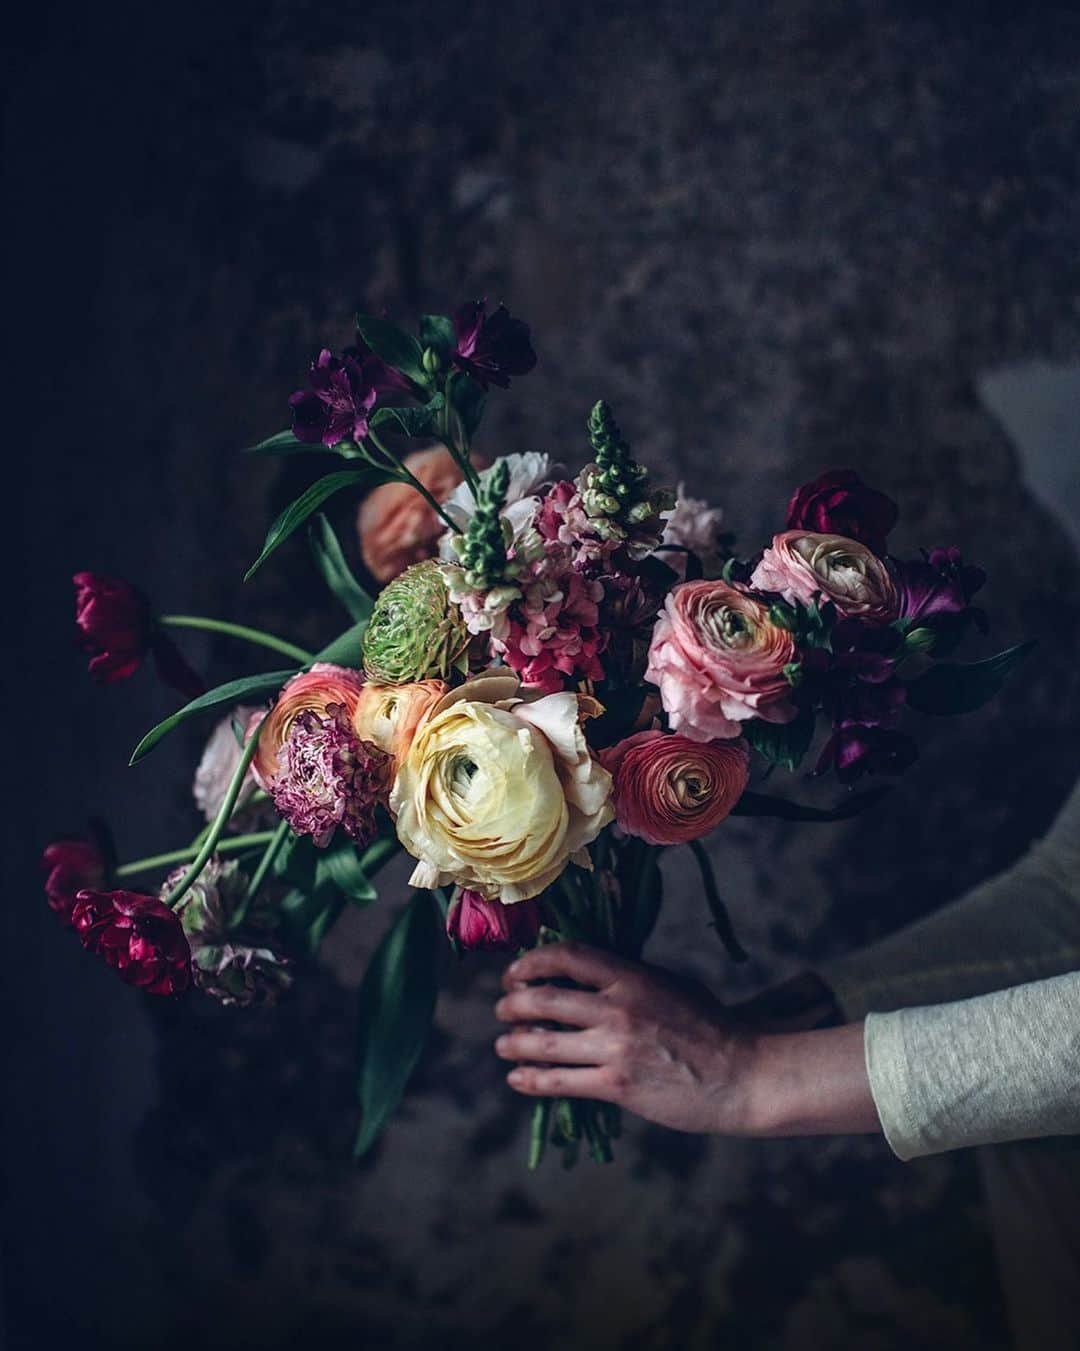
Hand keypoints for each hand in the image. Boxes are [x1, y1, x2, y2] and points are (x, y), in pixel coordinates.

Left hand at [494, 941, 758, 1133]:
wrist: (742, 1074)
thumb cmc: (711, 1026)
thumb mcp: (670, 985)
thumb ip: (628, 979)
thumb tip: (585, 973)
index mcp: (631, 976)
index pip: (566, 956)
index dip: (532, 962)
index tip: (517, 972)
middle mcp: (617, 1008)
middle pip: (543, 999)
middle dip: (512, 1004)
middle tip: (503, 1009)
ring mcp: (615, 1049)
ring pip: (542, 1043)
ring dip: (513, 1043)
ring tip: (504, 1045)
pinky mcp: (616, 1086)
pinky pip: (558, 1082)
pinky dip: (530, 1080)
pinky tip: (518, 1078)